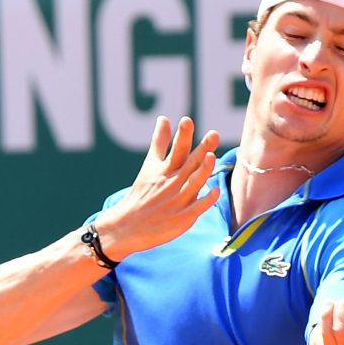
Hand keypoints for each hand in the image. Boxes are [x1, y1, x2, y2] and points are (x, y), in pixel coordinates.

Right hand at [94, 116, 219, 259]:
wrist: (128, 226)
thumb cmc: (142, 193)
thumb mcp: (149, 165)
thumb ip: (159, 142)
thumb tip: (164, 118)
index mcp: (165, 169)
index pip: (176, 149)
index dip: (183, 135)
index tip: (187, 120)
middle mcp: (173, 182)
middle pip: (191, 163)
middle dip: (202, 149)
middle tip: (214, 134)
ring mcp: (178, 200)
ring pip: (195, 183)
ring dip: (203, 170)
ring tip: (211, 156)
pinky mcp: (183, 218)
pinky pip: (197, 207)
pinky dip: (206, 199)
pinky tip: (215, 190)